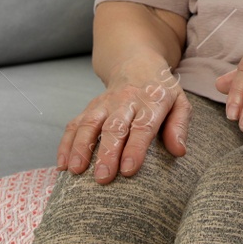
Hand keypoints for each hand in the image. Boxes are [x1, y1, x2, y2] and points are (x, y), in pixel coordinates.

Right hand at [57, 62, 188, 184]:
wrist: (138, 65)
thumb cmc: (161, 92)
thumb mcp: (180, 103)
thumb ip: (179, 126)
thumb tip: (179, 150)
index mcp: (152, 101)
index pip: (143, 126)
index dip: (135, 148)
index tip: (128, 170)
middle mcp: (126, 101)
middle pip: (114, 127)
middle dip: (107, 153)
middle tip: (103, 178)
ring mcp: (105, 104)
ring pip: (90, 123)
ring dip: (81, 147)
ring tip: (76, 171)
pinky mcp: (90, 107)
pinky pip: (75, 124)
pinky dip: (66, 144)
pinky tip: (63, 164)